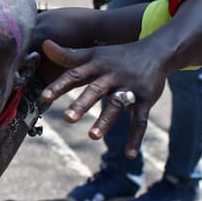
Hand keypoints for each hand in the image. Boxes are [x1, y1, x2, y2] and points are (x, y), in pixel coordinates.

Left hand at [38, 39, 166, 156]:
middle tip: (67, 119)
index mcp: (97, 65)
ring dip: (105, 121)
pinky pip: (140, 120)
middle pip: (95, 90)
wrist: (157, 52)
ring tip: (92, 136)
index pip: (75, 75)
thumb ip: (68, 55)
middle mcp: (112, 76)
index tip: (44, 96)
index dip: (59, 85)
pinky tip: (129, 155)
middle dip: (82, 104)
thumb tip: (44, 45)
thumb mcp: (93, 54)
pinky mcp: (146, 99)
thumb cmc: (117, 56)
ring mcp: (130, 88)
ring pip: (116, 105)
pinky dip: (136, 138)